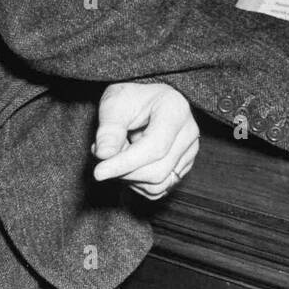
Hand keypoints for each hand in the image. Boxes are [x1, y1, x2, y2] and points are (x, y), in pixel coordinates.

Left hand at [92, 80, 199, 199]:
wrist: (146, 101)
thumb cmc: (129, 99)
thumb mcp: (114, 104)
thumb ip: (109, 129)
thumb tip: (104, 155)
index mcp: (175, 111)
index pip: (154, 147)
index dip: (125, 163)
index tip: (98, 172)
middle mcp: (189, 132)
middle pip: (157, 170)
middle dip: (124, 171)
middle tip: (106, 154)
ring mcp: (190, 151)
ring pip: (159, 184)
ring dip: (130, 178)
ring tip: (119, 156)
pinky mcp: (184, 166)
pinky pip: (160, 189)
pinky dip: (138, 183)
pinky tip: (130, 165)